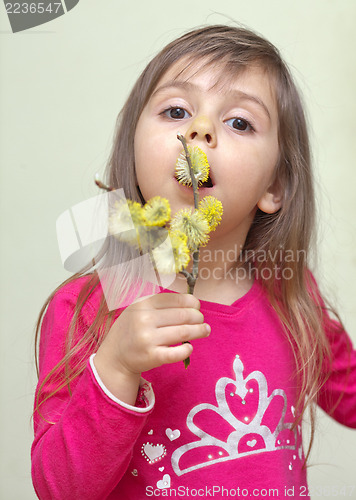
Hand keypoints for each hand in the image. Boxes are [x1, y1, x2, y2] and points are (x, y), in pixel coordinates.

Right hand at [94, 293, 209, 402]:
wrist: (115, 355)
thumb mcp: (139, 309)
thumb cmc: (131, 329)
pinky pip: (176, 353)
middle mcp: (145, 319)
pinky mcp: (152, 356)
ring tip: (205, 330)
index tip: (197, 306)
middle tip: (202, 320)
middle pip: (183, 315)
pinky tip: (189, 347)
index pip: (175, 299)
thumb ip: (160, 303)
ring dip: (199, 331)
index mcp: (143, 304)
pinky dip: (187, 349)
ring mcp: (148, 338)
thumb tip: (191, 302)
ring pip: (183, 332)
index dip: (191, 302)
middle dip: (198, 317)